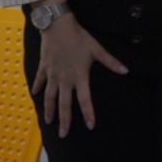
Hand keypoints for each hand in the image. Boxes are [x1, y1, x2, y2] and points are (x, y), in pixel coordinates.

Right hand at [31, 13, 127, 137]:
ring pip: (50, 97)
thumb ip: (111, 62)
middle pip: (64, 104)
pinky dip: (38, 88)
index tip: (90, 126)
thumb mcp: (97, 50)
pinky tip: (36, 94)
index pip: (85, 100)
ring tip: (48, 122)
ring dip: (49, 110)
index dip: (88, 113)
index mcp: (80, 77)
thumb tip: (126, 71)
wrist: (57, 27)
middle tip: (63, 134)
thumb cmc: (79, 38)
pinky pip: (40, 81)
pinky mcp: (44, 68)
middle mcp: (65, 80)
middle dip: (64, 120)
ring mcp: (52, 75)